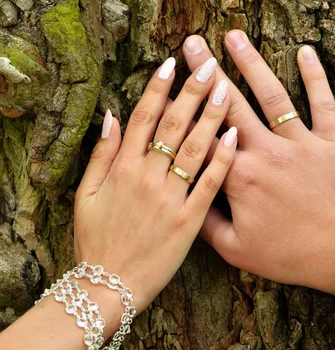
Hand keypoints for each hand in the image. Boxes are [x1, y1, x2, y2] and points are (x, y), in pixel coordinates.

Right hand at [74, 56, 236, 326]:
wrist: (111, 287)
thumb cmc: (96, 242)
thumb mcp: (85, 197)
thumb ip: (100, 155)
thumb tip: (111, 116)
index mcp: (122, 169)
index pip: (143, 118)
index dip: (158, 88)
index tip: (172, 63)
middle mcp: (148, 177)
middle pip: (174, 125)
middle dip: (192, 90)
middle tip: (209, 62)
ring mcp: (172, 198)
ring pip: (195, 147)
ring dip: (211, 115)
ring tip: (226, 87)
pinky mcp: (191, 221)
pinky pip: (210, 185)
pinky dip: (222, 159)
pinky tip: (234, 135)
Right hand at [182, 33, 334, 294]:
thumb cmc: (289, 255)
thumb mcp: (237, 250)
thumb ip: (205, 222)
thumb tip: (183, 196)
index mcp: (240, 178)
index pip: (203, 137)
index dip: (182, 109)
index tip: (166, 85)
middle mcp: (267, 152)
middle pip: (231, 105)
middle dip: (208, 72)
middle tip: (190, 44)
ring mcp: (302, 144)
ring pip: (272, 96)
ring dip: (252, 63)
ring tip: (233, 36)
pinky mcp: (332, 143)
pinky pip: (323, 103)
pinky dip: (315, 76)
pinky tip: (305, 51)